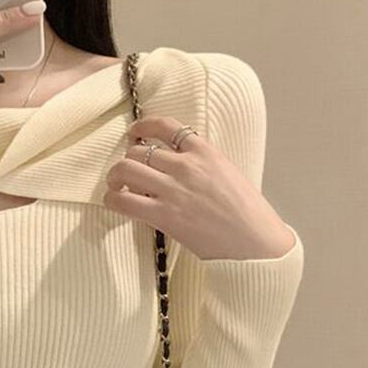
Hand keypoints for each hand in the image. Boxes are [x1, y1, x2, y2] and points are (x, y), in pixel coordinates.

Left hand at [101, 115, 295, 259]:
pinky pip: (123, 201)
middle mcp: (186, 165)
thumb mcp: (227, 173)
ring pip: (126, 169)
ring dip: (115, 176)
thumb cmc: (246, 213)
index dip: (143, 126)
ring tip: (116, 186)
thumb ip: (201, 164)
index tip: (135, 133)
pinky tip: (115, 202)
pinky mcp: (164, 216)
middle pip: (139, 149)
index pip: (166, 126)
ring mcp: (173, 190)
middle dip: (127, 160)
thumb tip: (173, 166)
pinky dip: (112, 199)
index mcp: (205, 151)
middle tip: (125, 172)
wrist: (254, 242)